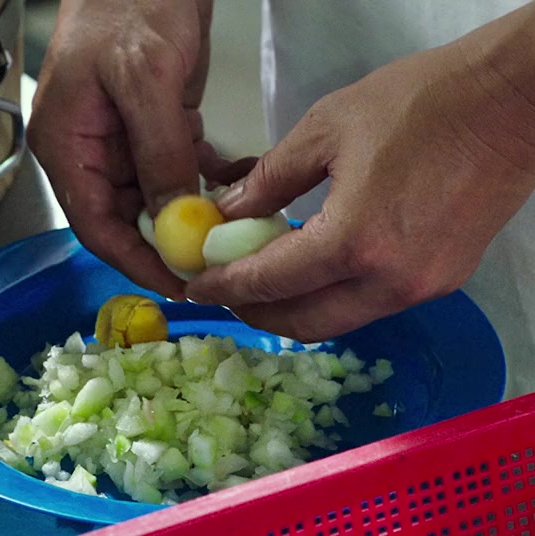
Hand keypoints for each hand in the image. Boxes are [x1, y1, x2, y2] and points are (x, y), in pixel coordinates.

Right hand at [29, 0, 244, 299]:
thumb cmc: (126, 5)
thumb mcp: (145, 79)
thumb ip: (159, 151)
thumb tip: (176, 217)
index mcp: (65, 145)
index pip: (94, 224)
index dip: (134, 259)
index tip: (178, 282)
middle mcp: (90, 151)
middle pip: (127, 218)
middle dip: (173, 241)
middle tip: (221, 261)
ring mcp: (123, 140)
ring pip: (159, 198)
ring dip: (198, 212)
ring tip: (242, 228)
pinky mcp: (156, 125)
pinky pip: (182, 168)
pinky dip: (212, 179)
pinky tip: (246, 182)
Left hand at [186, 5, 534, 341]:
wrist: (511, 102)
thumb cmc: (421, 104)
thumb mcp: (323, 130)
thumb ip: (268, 179)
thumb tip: (226, 212)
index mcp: (353, 244)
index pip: (268, 284)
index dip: (221, 288)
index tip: (193, 285)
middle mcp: (389, 281)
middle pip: (302, 323)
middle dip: (253, 311)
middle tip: (222, 288)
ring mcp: (422, 286)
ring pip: (338, 319)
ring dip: (293, 306)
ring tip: (260, 274)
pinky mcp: (444, 279)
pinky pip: (371, 302)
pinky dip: (332, 293)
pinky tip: (311, 263)